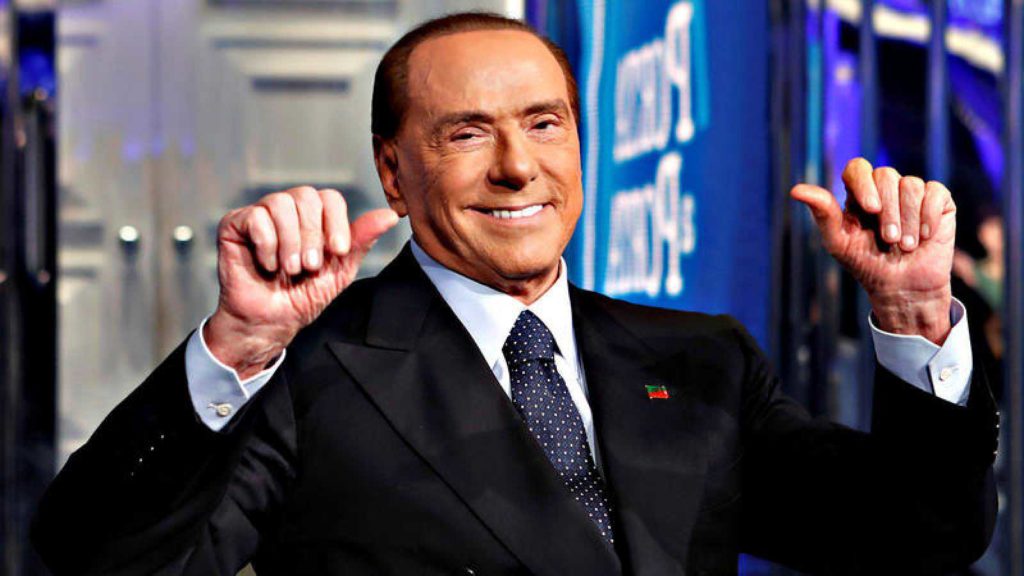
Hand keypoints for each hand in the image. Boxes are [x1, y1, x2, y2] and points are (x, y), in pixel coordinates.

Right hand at [205, 186, 398, 377]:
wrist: (271, 322)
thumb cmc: (302, 297)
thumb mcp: (339, 270)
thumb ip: (361, 241)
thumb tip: (390, 215)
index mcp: (312, 217)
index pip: (330, 198)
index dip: (336, 222)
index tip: (338, 251)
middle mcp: (287, 210)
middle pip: (306, 195)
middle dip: (312, 235)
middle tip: (310, 266)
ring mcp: (259, 215)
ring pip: (280, 203)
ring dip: (290, 241)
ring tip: (290, 269)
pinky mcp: (234, 225)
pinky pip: (255, 216)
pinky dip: (267, 243)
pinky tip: (268, 264)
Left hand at [791, 158, 954, 344]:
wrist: (902, 287)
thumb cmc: (866, 264)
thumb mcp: (839, 242)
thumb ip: (822, 214)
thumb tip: (795, 189)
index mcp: (859, 194)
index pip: (857, 167)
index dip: (864, 183)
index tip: (870, 210)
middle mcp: (885, 188)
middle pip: (886, 175)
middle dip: (888, 211)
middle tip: (889, 240)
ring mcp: (912, 193)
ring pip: (911, 185)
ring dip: (909, 219)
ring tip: (906, 246)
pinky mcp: (938, 201)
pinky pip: (935, 192)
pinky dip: (929, 216)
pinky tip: (925, 237)